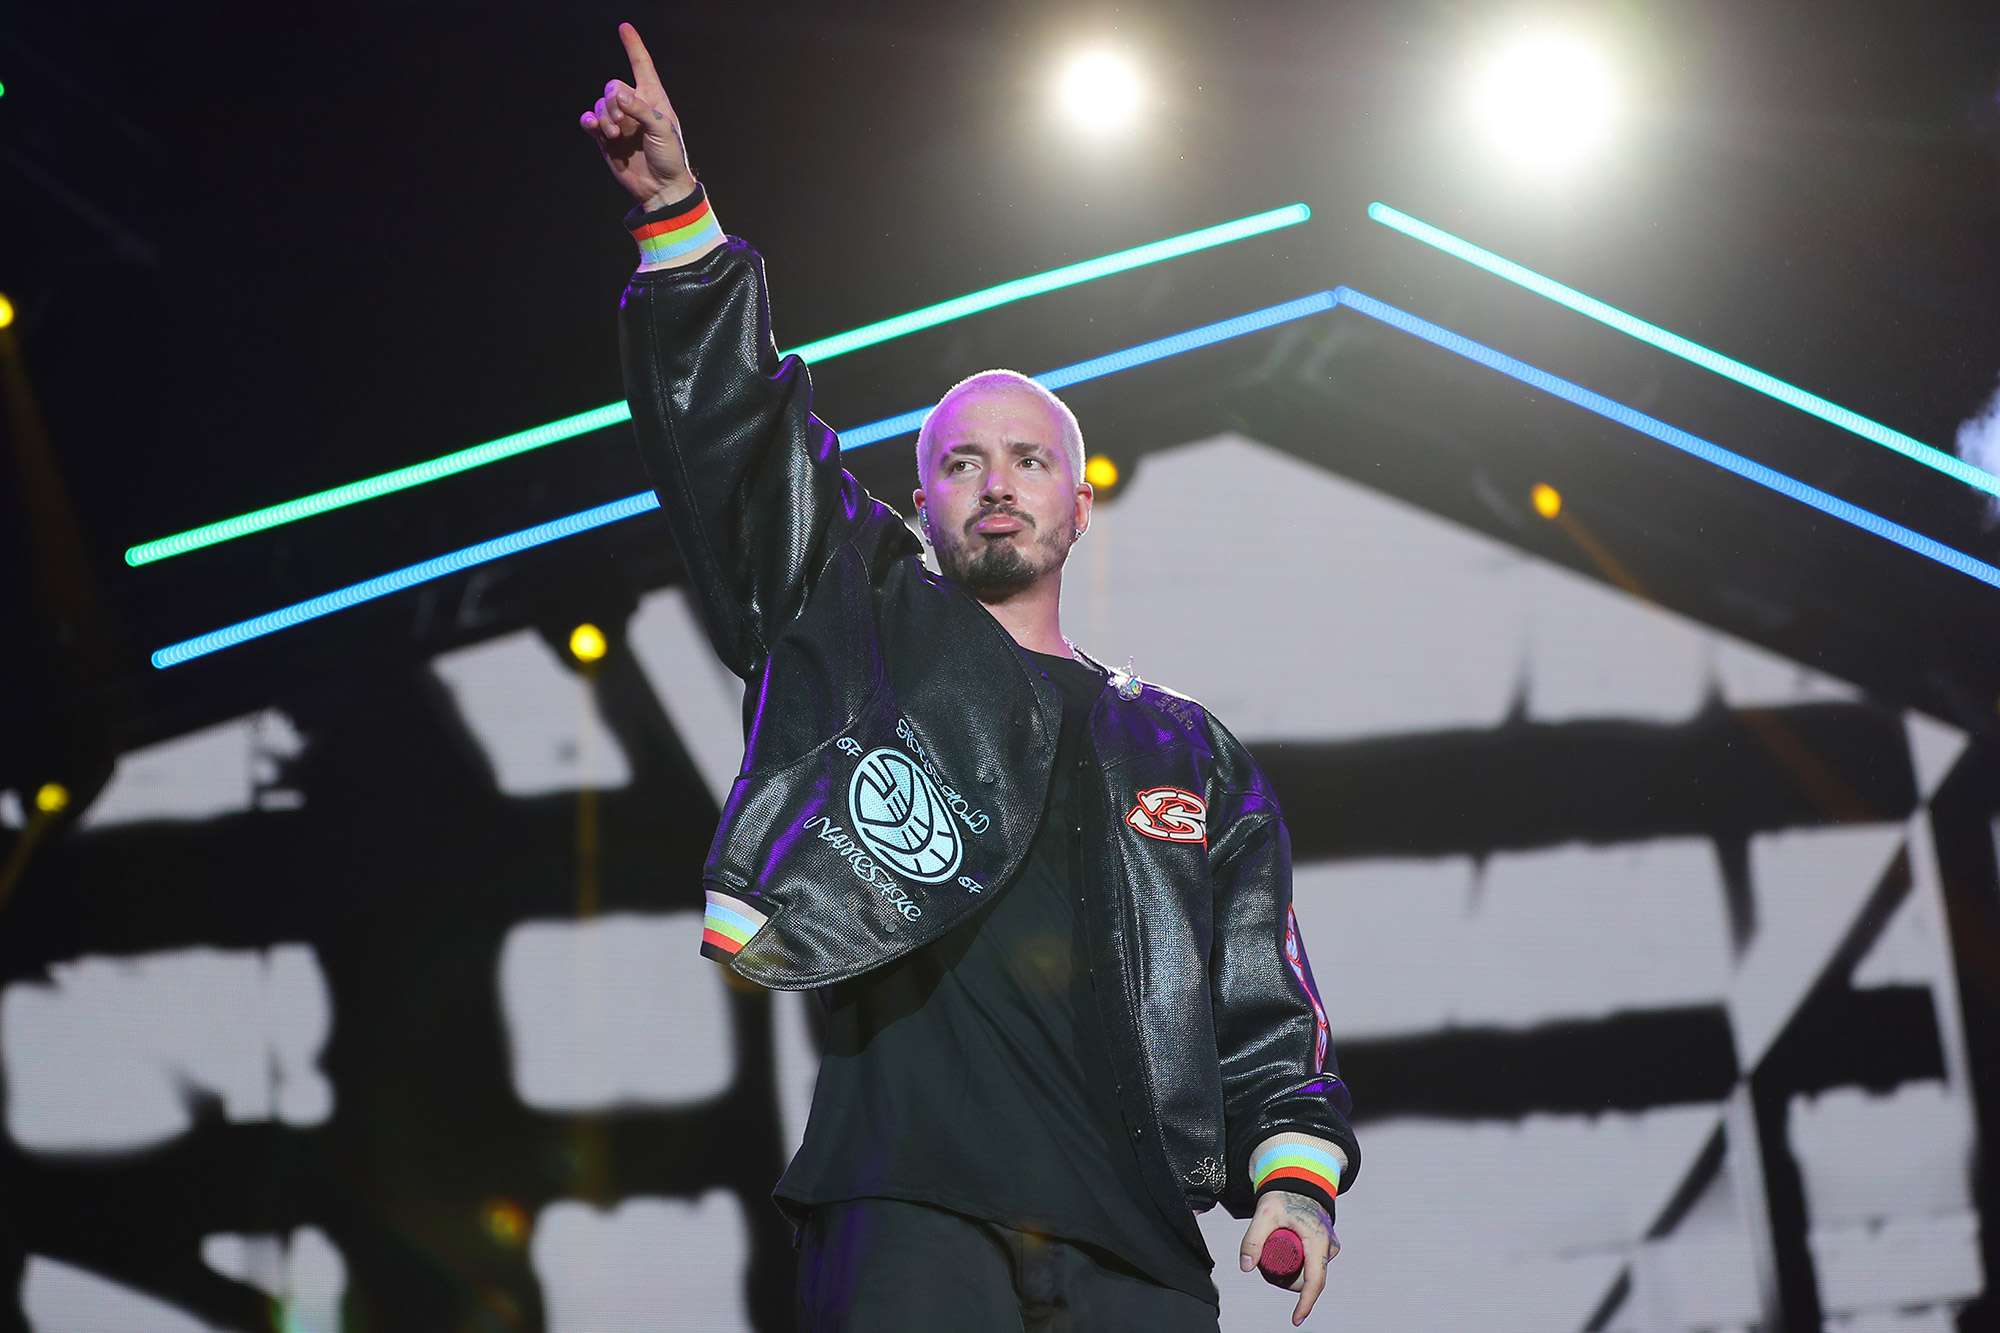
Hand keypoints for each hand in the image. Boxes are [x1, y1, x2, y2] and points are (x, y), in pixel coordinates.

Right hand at [579, 22, 695, 207]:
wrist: (660, 188)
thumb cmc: (669, 157)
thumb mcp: (663, 130)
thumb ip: (641, 110)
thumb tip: (617, 95)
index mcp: (653, 99)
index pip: (642, 66)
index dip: (633, 46)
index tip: (624, 27)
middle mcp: (635, 106)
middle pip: (613, 86)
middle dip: (614, 101)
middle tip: (622, 123)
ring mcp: (619, 122)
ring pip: (601, 104)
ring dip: (604, 116)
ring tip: (614, 135)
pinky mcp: (605, 138)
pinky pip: (591, 120)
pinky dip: (590, 120)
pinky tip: (593, 126)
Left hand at [1240, 1191, 1338, 1325]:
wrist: (1298, 1179)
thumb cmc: (1283, 1195)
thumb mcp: (1264, 1214)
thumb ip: (1252, 1239)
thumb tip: (1245, 1266)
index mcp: (1318, 1241)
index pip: (1315, 1281)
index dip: (1305, 1303)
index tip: (1296, 1319)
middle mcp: (1329, 1247)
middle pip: (1307, 1279)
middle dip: (1285, 1279)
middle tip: (1265, 1264)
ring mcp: (1329, 1247)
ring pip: (1308, 1272)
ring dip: (1291, 1271)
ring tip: (1274, 1250)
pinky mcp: (1325, 1246)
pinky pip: (1311, 1265)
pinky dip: (1297, 1265)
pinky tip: (1284, 1252)